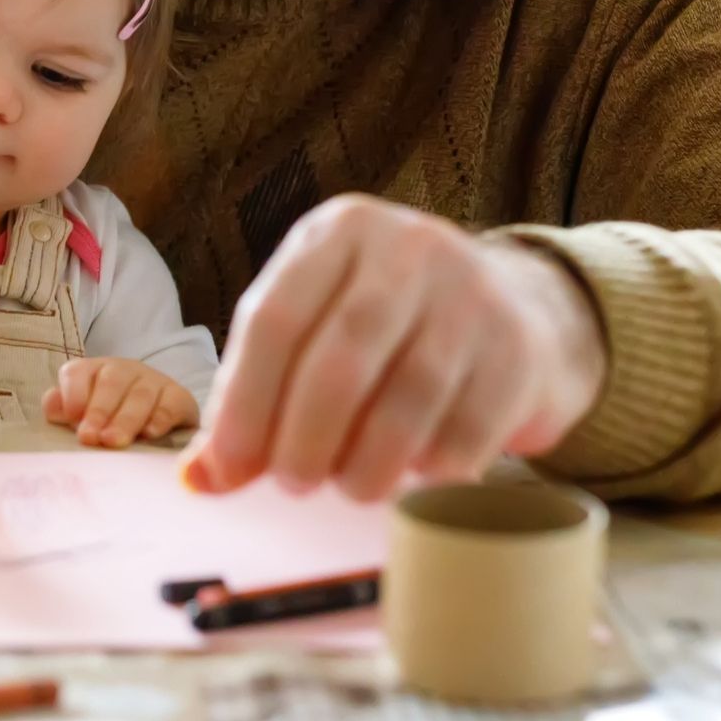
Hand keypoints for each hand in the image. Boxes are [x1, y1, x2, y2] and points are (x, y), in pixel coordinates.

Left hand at [43, 357, 199, 447]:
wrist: (162, 422)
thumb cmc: (112, 421)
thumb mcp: (84, 415)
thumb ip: (63, 409)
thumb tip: (53, 407)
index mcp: (94, 371)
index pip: (77, 372)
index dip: (73, 394)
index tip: (73, 420)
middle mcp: (124, 370)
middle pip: (111, 382)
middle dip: (99, 411)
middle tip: (92, 438)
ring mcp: (154, 381)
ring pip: (140, 394)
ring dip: (126, 419)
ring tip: (114, 441)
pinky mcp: (179, 397)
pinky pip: (171, 403)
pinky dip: (160, 418)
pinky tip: (149, 434)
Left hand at [180, 195, 605, 500]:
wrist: (518, 307)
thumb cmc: (387, 326)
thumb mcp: (314, 330)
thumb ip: (253, 394)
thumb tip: (200, 478)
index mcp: (337, 233)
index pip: (275, 318)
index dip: (246, 401)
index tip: (230, 465)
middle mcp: (407, 246)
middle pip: (341, 356)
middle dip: (306, 436)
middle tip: (293, 483)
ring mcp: (471, 292)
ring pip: (408, 395)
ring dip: (368, 461)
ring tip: (350, 488)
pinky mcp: (520, 346)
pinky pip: (468, 426)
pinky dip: (431, 469)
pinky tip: (411, 481)